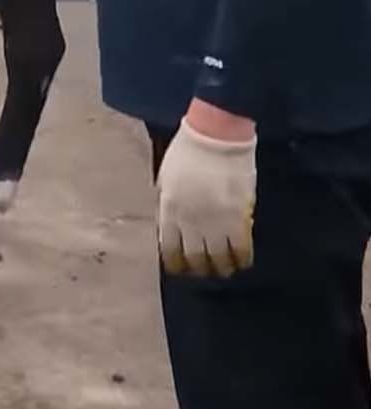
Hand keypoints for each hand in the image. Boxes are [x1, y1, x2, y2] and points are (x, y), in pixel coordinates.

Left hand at [156, 101, 256, 277]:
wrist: (216, 137)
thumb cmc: (187, 153)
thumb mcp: (165, 179)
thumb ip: (166, 203)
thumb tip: (168, 225)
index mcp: (168, 209)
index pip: (168, 247)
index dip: (174, 263)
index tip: (178, 268)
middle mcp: (190, 220)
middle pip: (194, 256)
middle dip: (198, 268)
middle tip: (203, 271)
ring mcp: (215, 221)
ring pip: (218, 257)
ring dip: (221, 268)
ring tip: (224, 270)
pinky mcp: (238, 217)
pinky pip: (241, 248)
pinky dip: (242, 259)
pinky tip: (242, 262)